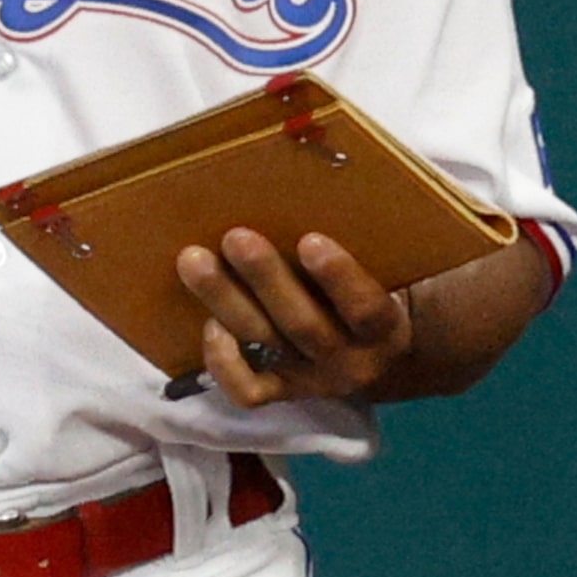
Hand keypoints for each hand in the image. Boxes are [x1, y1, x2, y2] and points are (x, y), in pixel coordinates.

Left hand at [175, 228, 414, 407]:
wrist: (371, 351)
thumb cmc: (365, 289)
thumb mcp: (379, 273)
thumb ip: (358, 246)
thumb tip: (309, 186)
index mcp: (382, 327)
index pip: (365, 307)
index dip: (340, 276)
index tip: (311, 240)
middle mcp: (348, 359)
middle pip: (303, 324)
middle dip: (265, 278)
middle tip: (235, 236)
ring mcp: (310, 378)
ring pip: (265, 344)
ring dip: (226, 300)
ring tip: (194, 260)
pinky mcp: (280, 391)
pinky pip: (248, 390)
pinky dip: (223, 361)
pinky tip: (208, 324)